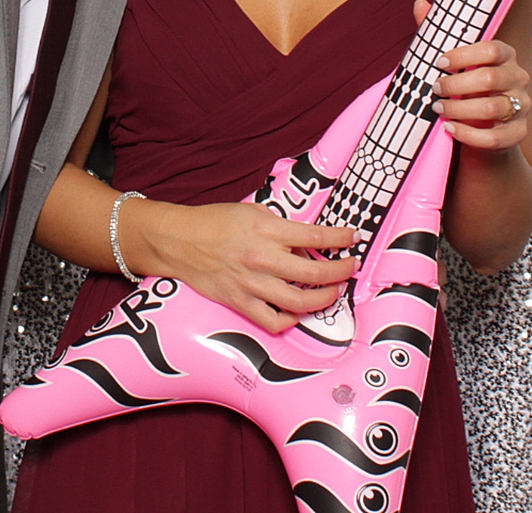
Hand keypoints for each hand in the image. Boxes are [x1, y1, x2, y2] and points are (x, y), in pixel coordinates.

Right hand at [129, 199, 360, 334]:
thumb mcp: (251, 211)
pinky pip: (273, 320)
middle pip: (315, 274)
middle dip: (340, 272)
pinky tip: (297, 310)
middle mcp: (262, 259)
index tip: (352, 237)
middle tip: (349, 267)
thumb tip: (305, 238)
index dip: (339, 237)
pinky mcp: (240, 302)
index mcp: (266, 230)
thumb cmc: (213, 222)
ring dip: (324, 298)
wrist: (178, 241)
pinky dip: (290, 319)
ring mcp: (252, 284)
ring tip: (333, 291)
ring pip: (299, 301)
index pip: (314, 236)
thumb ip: (279, 224)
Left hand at [419, 0, 531, 151]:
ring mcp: (522, 107)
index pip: (491, 49)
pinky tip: (450, 129)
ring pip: (492, 108)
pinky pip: (495, 137)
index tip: (439, 63)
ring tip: (438, 109)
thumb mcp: (455, 64)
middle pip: (490, 78)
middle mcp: (519, 79)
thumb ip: (439, 35)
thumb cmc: (468, 90)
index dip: (464, 55)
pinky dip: (469, 134)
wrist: (485, 129)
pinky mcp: (517, 134)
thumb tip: (420, 3)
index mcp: (506, 56)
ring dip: (459, 109)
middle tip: (435, 88)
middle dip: (456, 85)